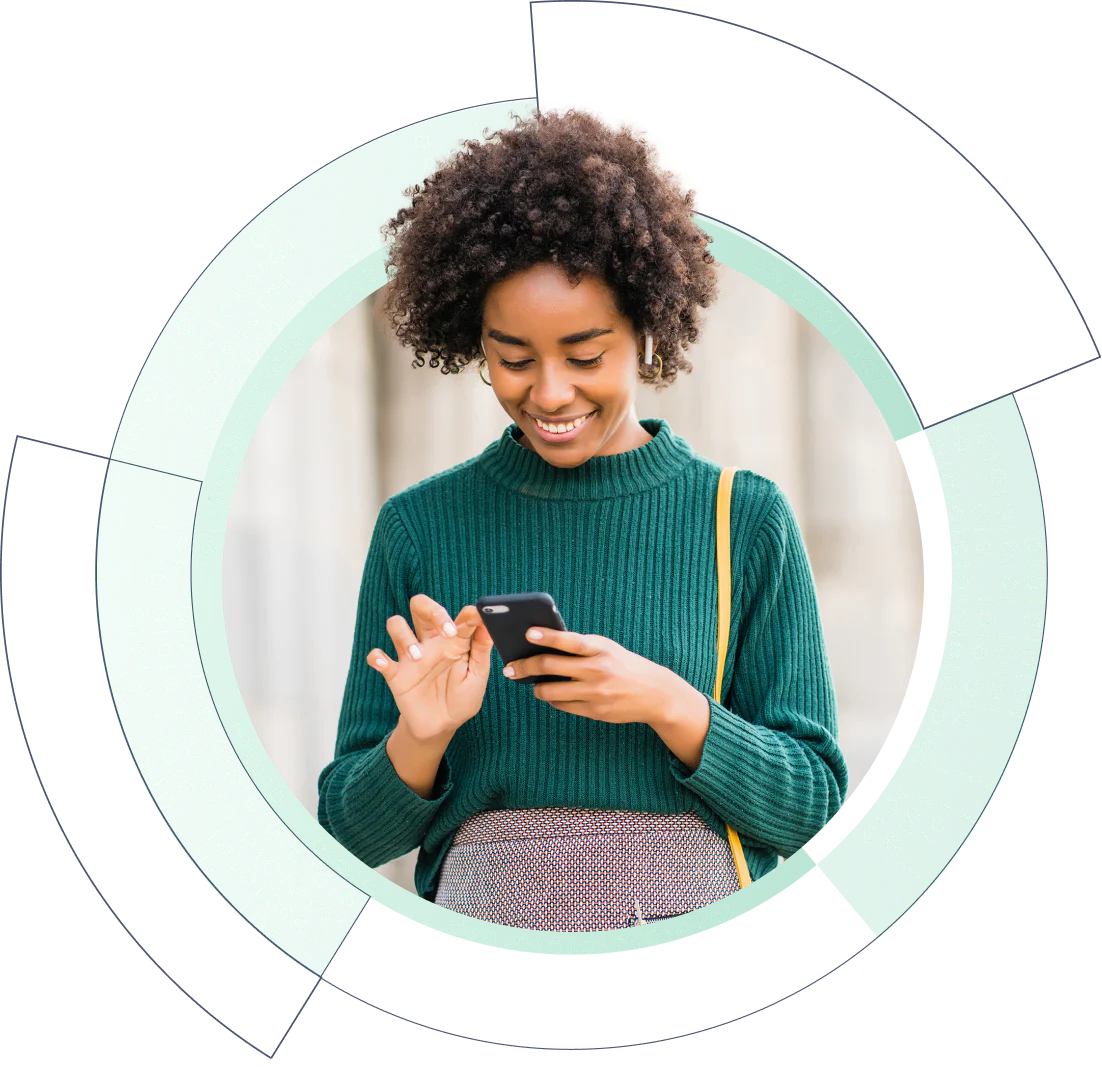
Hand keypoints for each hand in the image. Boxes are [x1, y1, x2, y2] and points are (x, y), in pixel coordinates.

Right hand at [367, 594, 492, 741]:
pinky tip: (384, 664)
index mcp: (453, 641)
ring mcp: (410, 656)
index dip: (467, 614)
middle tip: (445, 630)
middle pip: (420, 606)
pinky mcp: (395, 674)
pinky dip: (376, 657)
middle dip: (430, 608)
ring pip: (396, 623)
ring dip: (404, 635)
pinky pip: (377, 657)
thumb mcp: (477, 676)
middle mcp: (430, 642)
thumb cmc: (462, 698)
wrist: (441, 727)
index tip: (475, 618)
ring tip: (418, 657)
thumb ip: (482, 650)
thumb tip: (488, 624)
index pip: (457, 616)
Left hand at [502, 627, 704, 728]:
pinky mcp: (593, 711)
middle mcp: (597, 670)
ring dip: (536, 687)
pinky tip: (552, 693)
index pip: (569, 640)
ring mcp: (594, 693)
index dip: (547, 636)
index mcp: (600, 649)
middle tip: (511, 667)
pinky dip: (552, 699)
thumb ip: (580, 646)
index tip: (528, 633)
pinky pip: (561, 705)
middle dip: (524, 666)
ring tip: (533, 683)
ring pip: (549, 691)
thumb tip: (544, 644)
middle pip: (550, 666)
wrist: (654, 693)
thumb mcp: (607, 648)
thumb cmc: (623, 664)